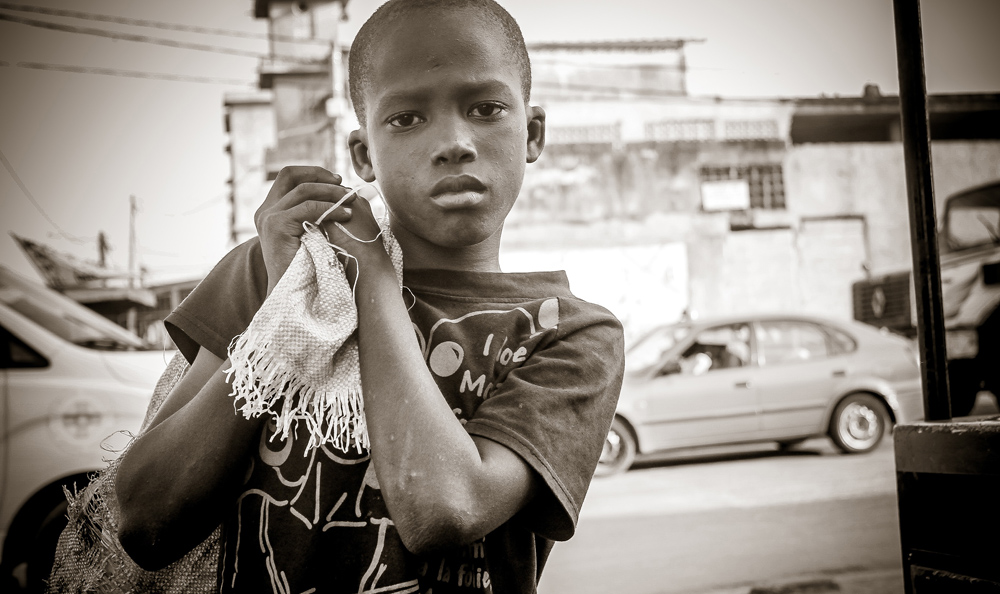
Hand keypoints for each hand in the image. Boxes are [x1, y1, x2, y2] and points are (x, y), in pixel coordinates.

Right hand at [254, 166, 354, 293]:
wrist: (295, 294)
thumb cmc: (309, 267)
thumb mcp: (312, 232)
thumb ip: (316, 212)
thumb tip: (344, 192)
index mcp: (271, 210)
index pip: (288, 176)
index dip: (313, 173)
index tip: (338, 180)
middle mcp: (265, 211)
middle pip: (289, 174)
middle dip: (320, 175)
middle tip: (345, 186)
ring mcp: (268, 217)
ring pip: (303, 189)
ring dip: (331, 193)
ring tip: (351, 201)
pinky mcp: (275, 226)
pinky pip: (307, 207)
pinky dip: (330, 208)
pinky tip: (346, 215)